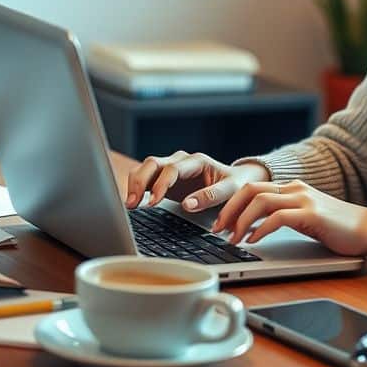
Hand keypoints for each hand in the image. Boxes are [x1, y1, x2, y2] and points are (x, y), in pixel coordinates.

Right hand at [125, 150, 269, 210]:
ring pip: (144, 168)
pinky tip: (133, 203)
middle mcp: (180, 161)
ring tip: (130, 205)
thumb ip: (210, 196)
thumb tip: (187, 205)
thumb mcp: (230, 190)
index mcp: (196, 161)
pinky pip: (145, 178)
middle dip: (140, 182)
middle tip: (133, 203)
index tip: (153, 203)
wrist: (237, 181)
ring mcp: (170, 168)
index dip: (160, 185)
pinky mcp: (164, 179)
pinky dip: (136, 188)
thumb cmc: (235, 184)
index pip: (172, 169)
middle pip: (152, 163)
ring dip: (134, 184)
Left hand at [212, 180, 366, 257]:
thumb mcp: (304, 218)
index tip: (220, 223)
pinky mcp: (311, 214)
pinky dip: (260, 229)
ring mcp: (303, 199)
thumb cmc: (338, 229)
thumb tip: (253, 229)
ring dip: (241, 221)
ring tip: (233, 239)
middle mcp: (295, 189)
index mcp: (292, 188)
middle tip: (218, 230)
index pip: (252, 188)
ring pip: (259, 202)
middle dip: (229, 210)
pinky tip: (254, 241)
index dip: (231, 205)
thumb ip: (282, 217)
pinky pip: (277, 217)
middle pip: (250, 190)